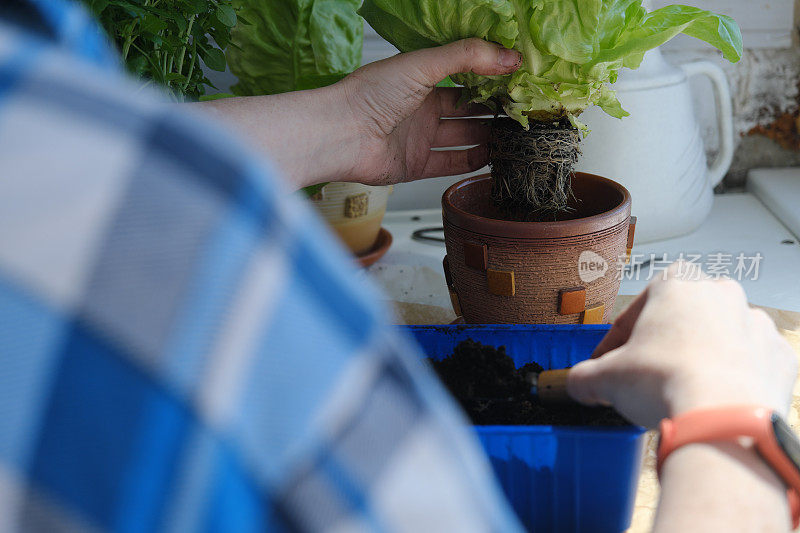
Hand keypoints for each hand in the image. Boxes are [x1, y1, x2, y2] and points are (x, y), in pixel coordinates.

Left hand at [196, 39, 520, 188]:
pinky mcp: (415, 166)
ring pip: (462, 138)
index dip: (490, 78)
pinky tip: (492, 157)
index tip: (518, 80)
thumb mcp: (423, 64)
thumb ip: (467, 57)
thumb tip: (510, 56)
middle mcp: (421, 109)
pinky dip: (470, 162)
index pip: (465, 77)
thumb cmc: (370, 93)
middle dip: (493, 109)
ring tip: (515, 135)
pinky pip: (449, 164)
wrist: (340, 134)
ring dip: (487, 136)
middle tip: (523, 110)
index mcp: (421, 80)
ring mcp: (419, 138)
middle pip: (467, 110)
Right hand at [567, 263, 796, 427]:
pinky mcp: (778, 355)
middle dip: (663, 342)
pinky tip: (715, 398)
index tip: (609, 361)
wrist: (723, 418)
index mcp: (676, 284)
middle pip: (681, 317)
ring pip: (718, 336)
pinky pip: (750, 361)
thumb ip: (584, 376)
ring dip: (700, 355)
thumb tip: (577, 384)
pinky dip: (733, 376)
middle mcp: (720, 294)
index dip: (618, 338)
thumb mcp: (604, 378)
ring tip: (683, 389)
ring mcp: (754, 323)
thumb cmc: (665, 383)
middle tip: (646, 374)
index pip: (637, 308)